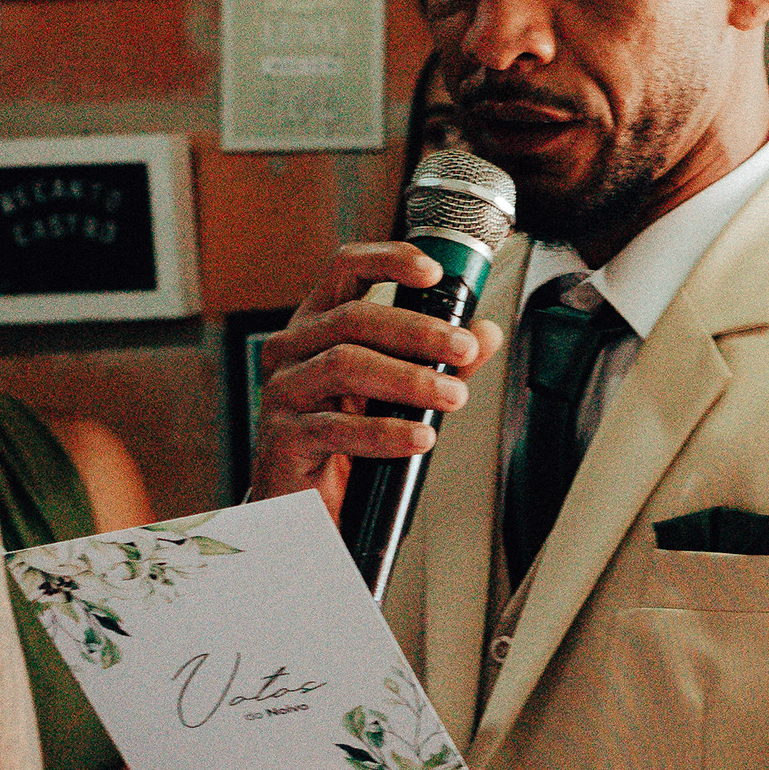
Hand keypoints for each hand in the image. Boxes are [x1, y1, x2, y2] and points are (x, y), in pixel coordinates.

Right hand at [254, 243, 502, 525]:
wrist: (304, 509)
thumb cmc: (345, 442)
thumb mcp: (397, 394)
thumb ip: (438, 361)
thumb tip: (486, 332)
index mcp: (318, 326)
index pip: (344, 270)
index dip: (388, 261)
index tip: (434, 271)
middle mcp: (292, 350)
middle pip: (352, 317)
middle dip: (418, 331)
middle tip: (464, 349)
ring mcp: (282, 392)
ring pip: (344, 365)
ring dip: (408, 379)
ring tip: (452, 396)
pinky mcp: (283, 437)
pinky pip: (336, 427)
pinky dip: (385, 432)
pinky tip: (419, 437)